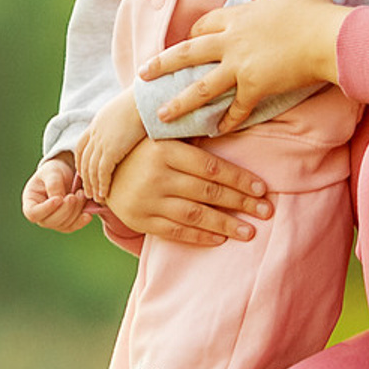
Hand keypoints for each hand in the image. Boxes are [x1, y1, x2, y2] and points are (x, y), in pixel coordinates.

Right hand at [21, 153, 90, 231]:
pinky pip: (73, 226)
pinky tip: (88, 214)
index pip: (33, 213)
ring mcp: (53, 221)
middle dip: (65, 209)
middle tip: (75, 195)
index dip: (45, 209)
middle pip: (50, 222)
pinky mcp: (67, 223)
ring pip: (64, 225)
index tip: (58, 199)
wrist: (65, 174)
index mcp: (31, 202)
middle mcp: (41, 215)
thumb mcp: (52, 172)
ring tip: (81, 194)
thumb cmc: (54, 171)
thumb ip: (54, 184)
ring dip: (75, 211)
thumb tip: (60, 199)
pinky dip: (81, 221)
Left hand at [75, 94, 147, 202]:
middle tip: (88, 191)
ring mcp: (102, 141)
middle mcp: (96, 132)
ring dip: (92, 185)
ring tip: (96, 198)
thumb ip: (126, 123)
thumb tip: (135, 130)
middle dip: (85, 177)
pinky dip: (101, 185)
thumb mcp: (129, 111)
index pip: (82, 145)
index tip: (84, 172)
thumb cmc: (146, 102)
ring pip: (90, 169)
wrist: (148, 98)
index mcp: (99, 122)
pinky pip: (102, 172)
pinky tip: (104, 195)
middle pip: (84, 159)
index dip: (81, 160)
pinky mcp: (111, 150)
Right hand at [102, 136, 273, 248]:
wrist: (102, 171)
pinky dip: (200, 237)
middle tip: (266, 211)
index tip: (262, 188)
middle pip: (207, 193)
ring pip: (195, 216)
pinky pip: (175, 232)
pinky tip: (220, 239)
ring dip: (226, 225)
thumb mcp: (163, 137)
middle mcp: (156, 175)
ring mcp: (147, 200)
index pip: (210, 167)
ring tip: (250, 231)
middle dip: (241, 203)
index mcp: (164, 150)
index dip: (239, 179)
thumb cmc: (142, 150)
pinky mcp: (140, 220)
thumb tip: (233, 130)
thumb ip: (193, 137)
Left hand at [139, 0, 347, 133]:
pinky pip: (237, 108)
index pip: (203, 26)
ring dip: (180, 102)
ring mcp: (241, 66)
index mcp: (237, 16)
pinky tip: (216, 131)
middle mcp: (232, 42)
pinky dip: (227, 121)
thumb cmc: (313, 8)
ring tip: (161, 116)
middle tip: (142, 76)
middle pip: (188, 54)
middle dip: (162, 65)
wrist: (329, 38)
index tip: (184, 43)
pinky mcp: (256, 87)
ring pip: (201, 87)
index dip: (193, 34)